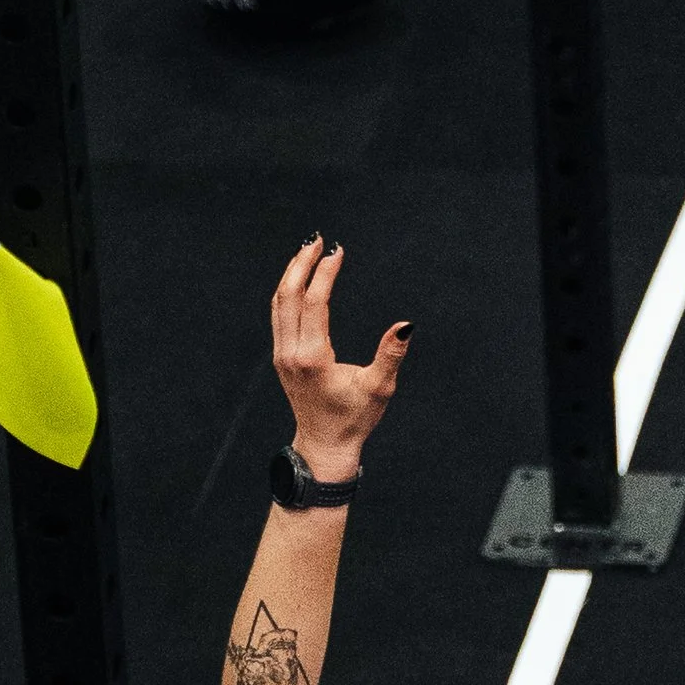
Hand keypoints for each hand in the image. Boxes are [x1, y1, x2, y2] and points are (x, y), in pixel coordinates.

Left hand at [271, 238, 409, 482]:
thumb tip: (406, 325)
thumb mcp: (379, 388)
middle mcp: (290, 353)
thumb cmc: (354, 419)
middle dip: (301, 264)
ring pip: (279, 303)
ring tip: (308, 251)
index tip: (339, 251)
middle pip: (288, 295)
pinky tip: (300, 279)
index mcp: (312, 358)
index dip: (326, 273)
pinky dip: (287, 291)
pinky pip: (279, 315)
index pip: (314, 302)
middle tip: (318, 240)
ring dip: (291, 274)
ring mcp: (282, 355)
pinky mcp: (282, 357)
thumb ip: (390, 355)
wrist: (325, 445)